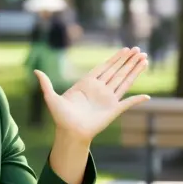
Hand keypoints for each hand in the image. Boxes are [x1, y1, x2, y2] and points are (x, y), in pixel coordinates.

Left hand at [35, 47, 150, 143]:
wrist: (69, 133)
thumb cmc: (60, 117)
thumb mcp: (51, 98)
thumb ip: (46, 84)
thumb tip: (35, 70)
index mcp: (87, 83)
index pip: (104, 67)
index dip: (115, 58)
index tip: (125, 49)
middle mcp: (100, 89)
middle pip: (117, 71)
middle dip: (128, 60)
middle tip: (139, 49)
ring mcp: (108, 99)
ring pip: (124, 81)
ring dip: (134, 71)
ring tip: (144, 61)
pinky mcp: (113, 110)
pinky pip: (128, 103)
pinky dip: (137, 100)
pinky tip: (147, 96)